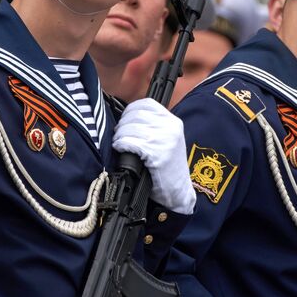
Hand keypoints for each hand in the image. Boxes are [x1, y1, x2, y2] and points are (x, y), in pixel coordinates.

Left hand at [112, 98, 195, 214]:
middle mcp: (171, 127)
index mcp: (173, 121)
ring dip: (120, 136)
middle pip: (135, 115)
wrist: (177, 192)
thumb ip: (154, 126)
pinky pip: (130, 141)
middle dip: (122, 124)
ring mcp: (165, 140)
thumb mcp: (167, 140)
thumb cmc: (167, 168)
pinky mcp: (157, 153)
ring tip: (119, 143)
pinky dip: (121, 144)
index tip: (125, 120)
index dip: (130, 110)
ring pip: (130, 128)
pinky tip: (121, 149)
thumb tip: (128, 118)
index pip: (147, 104)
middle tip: (119, 135)